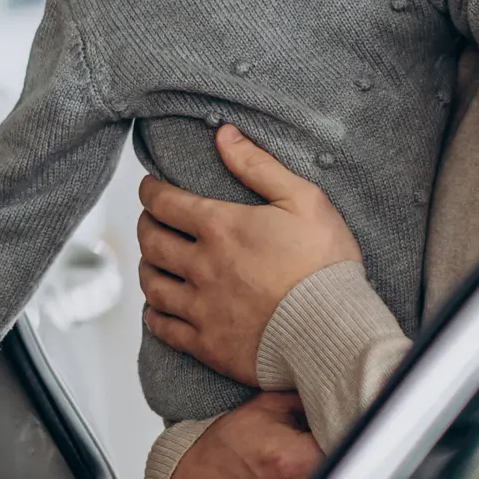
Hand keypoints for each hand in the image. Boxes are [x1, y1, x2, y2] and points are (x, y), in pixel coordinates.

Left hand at [137, 124, 361, 385]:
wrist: (333, 330)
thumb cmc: (325, 264)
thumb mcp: (304, 200)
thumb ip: (258, 166)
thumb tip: (223, 134)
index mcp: (221, 228)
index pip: (164, 202)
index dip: (150, 191)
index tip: (149, 188)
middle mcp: (202, 266)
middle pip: (151, 241)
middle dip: (145, 225)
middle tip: (150, 221)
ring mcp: (201, 307)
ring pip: (152, 284)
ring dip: (146, 268)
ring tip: (152, 261)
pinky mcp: (206, 344)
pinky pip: (164, 329)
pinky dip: (154, 315)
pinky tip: (156, 309)